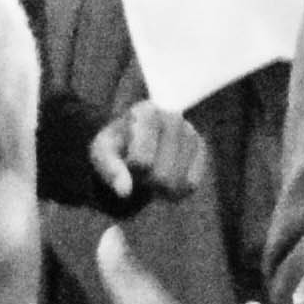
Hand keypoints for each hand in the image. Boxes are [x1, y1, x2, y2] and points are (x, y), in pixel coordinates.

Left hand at [86, 100, 205, 208]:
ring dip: (160, 188)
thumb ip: (110, 169)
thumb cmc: (116, 147)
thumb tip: (124, 191)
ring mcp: (190, 132)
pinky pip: (191, 184)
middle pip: (161, 176)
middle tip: (139, 171)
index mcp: (145, 112)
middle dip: (147, 181)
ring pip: (178, 183)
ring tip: (151, 173)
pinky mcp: (201, 148)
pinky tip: (165, 179)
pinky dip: (175, 191)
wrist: (132, 144)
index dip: (132, 171)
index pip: (142, 161)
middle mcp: (173, 117)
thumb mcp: (102, 155)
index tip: (127, 161)